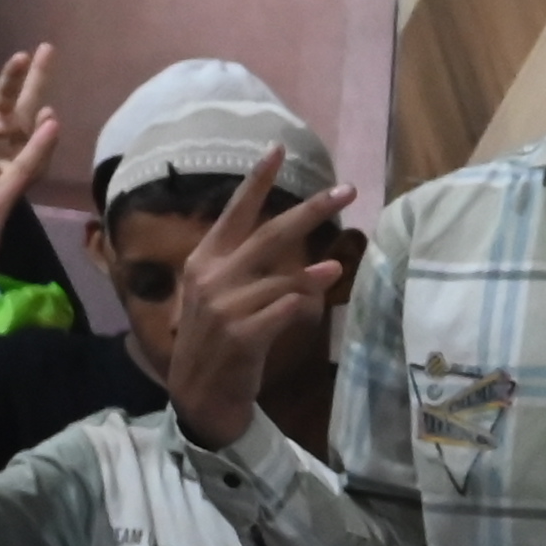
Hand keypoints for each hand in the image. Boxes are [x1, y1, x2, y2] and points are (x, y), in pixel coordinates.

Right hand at [156, 177, 352, 446]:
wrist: (200, 397)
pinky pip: (283, 310)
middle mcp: (210, 279)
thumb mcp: (219, 300)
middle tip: (346, 190)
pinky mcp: (241, 335)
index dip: (256, 181)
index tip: (277, 149)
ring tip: (337, 266)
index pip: (233, 214)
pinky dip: (302, 302)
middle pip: (267, 235)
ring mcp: (223, 307)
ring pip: (280, 277)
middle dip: (309, 210)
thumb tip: (302, 254)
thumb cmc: (216, 344)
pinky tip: (317, 298)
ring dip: (312, 272)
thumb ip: (248, 272)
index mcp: (203, 263)